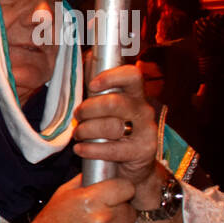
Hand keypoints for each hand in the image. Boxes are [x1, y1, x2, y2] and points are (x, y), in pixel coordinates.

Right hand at [12, 174, 136, 222]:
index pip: (126, 187)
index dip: (121, 191)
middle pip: (130, 210)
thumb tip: (100, 168)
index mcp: (90, 200)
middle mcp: (101, 219)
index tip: (116, 195)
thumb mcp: (62, 195)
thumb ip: (84, 181)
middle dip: (118, 212)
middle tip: (99, 218)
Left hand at [72, 65, 158, 191]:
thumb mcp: (106, 106)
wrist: (132, 165)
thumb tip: (87, 56)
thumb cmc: (114, 129)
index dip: (111, 77)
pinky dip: (91, 149)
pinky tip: (80, 149)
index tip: (91, 85)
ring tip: (78, 134)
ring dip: (87, 130)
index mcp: (135, 94)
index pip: (132, 76)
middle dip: (88, 109)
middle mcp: (143, 110)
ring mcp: (146, 131)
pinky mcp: (142, 151)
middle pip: (115, 103)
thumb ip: (98, 85)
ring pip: (112, 127)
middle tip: (78, 116)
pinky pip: (113, 149)